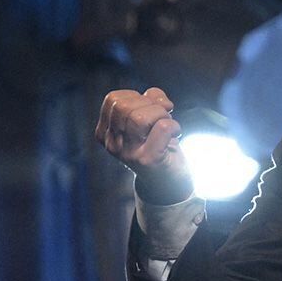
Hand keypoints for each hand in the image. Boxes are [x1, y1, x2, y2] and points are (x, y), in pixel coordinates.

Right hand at [97, 88, 193, 203]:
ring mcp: (128, 154)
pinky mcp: (147, 161)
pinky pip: (162, 128)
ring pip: (141, 117)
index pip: (113, 99)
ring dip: (162, 115)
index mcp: (105, 132)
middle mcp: (112, 144)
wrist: (168, 183)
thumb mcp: (148, 118)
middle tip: (162, 118)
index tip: (149, 110)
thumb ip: (150, 100)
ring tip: (167, 127)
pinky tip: (176, 134)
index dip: (136, 97)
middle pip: (126, 107)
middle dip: (150, 105)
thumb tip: (162, 101)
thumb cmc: (159, 145)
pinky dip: (175, 125)